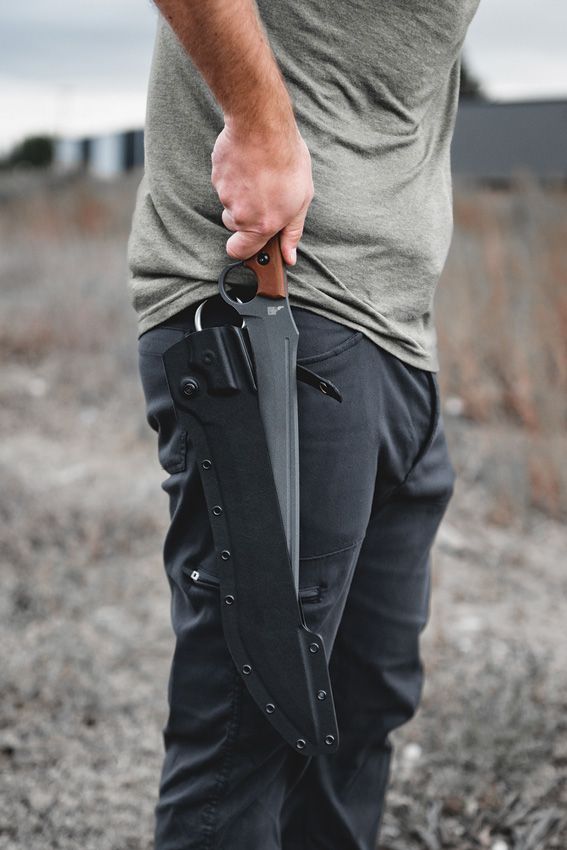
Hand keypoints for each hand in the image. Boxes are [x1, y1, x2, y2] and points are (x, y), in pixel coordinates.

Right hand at [210, 118, 313, 266]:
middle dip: (244, 217)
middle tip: (263, 197)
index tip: (248, 242)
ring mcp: (225, 194)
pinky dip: (233, 177)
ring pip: (230, 203)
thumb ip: (292, 233)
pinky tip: (248, 164)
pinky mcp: (217, 176)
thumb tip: (289, 257)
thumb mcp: (301, 201)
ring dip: (241, 194)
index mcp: (261, 225)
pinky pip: (223, 183)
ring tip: (259, 175)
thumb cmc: (287, 162)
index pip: (238, 252)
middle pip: (234, 226)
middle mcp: (240, 214)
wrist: (263, 127)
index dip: (242, 249)